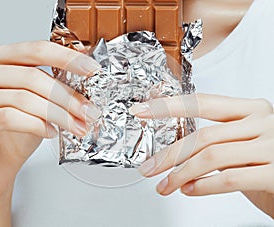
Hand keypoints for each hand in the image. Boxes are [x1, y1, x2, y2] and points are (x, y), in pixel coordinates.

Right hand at [0, 41, 100, 206]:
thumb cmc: (15, 132)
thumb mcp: (39, 102)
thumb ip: (54, 87)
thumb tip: (87, 82)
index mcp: (0, 58)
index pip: (37, 50)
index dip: (67, 58)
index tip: (91, 69)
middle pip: (33, 77)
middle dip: (68, 97)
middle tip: (89, 112)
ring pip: (24, 98)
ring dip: (59, 115)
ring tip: (77, 126)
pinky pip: (9, 118)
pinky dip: (36, 125)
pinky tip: (51, 132)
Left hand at [130, 94, 273, 200]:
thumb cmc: (267, 162)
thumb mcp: (243, 142)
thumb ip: (216, 140)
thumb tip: (175, 149)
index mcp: (251, 109)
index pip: (202, 102)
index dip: (169, 106)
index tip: (143, 110)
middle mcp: (262, 122)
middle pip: (203, 135)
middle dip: (170, 154)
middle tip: (149, 167)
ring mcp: (271, 146)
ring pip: (211, 157)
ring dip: (181, 174)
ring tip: (165, 185)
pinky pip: (229, 179)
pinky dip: (203, 186)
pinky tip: (189, 190)